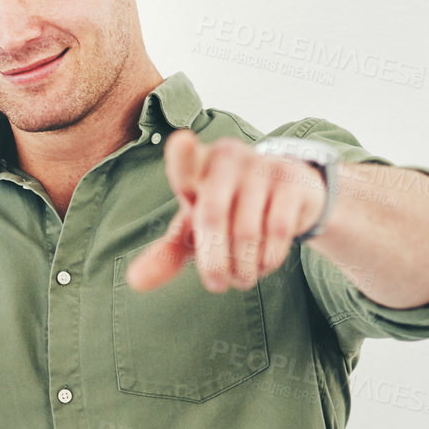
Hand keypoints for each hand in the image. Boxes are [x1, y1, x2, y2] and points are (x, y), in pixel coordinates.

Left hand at [124, 130, 326, 292]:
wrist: (290, 193)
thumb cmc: (230, 210)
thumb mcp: (196, 231)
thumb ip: (166, 253)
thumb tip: (135, 281)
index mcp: (197, 166)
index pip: (185, 162)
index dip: (183, 155)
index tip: (182, 143)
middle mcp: (228, 159)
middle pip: (212, 216)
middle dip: (213, 262)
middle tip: (217, 286)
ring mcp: (262, 166)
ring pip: (246, 231)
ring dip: (243, 268)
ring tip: (242, 279)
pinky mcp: (292, 180)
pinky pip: (277, 230)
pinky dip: (268, 258)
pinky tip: (264, 265)